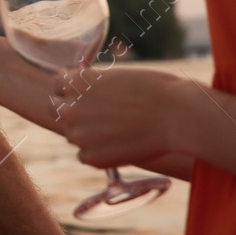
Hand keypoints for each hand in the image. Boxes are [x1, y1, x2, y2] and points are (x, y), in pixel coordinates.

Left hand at [53, 66, 191, 167]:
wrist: (177, 116)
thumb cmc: (157, 90)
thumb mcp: (119, 77)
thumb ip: (95, 86)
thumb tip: (87, 94)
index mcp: (76, 81)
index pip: (58, 85)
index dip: (71, 90)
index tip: (83, 95)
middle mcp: (70, 107)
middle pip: (57, 111)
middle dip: (73, 113)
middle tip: (98, 117)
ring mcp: (78, 134)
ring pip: (74, 135)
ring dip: (88, 134)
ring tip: (118, 131)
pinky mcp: (91, 158)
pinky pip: (85, 156)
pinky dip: (99, 153)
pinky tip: (121, 146)